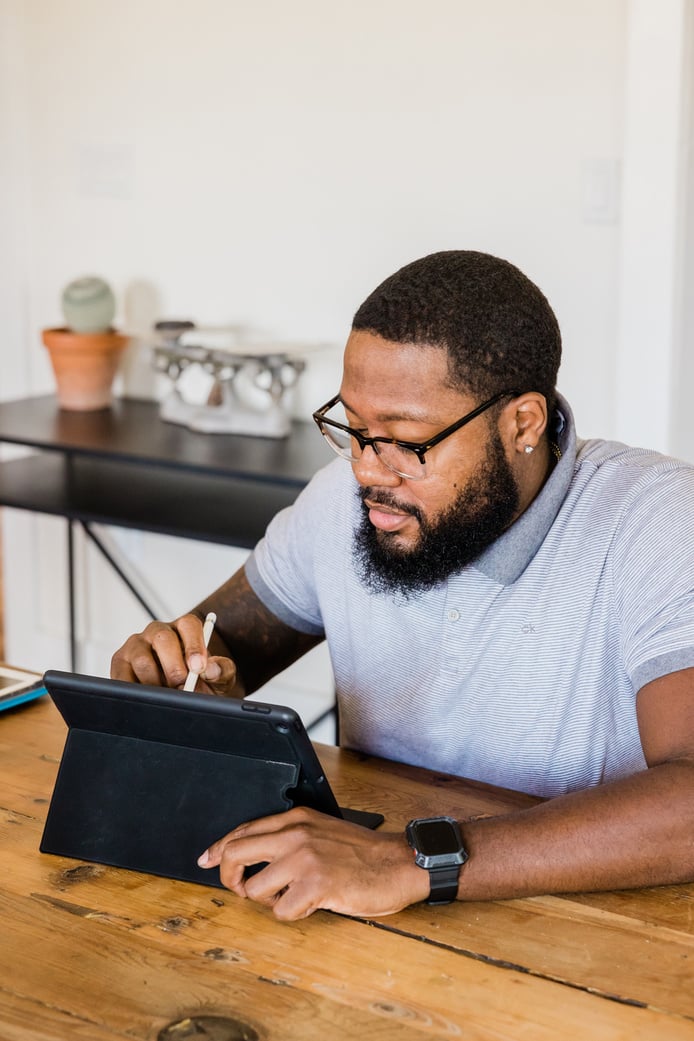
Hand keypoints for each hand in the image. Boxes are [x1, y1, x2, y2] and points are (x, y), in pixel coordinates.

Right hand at [110, 613, 237, 694]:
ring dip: (155, 682)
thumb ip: (221, 670)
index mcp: (184, 628)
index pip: (189, 625)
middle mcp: (158, 632)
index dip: (194, 645)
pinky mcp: (120, 662)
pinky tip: (147, 698)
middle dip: (174, 667)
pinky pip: (122, 675)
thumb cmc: (202, 682)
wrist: (183, 696)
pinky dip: (135, 690)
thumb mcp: (219, 678)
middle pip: (162, 639)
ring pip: (141, 659)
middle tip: (182, 688)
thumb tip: (210, 669)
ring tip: (166, 696)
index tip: (198, 668)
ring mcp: (137, 645)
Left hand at [197, 806, 428, 919]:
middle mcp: (295, 834)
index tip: (206, 860)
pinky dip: (292, 914)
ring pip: (254, 889)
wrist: (397, 864)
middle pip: (235, 854)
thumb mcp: (321, 831)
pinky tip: (310, 904)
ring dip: (268, 900)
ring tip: (291, 896)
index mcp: (296, 818)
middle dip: (229, 877)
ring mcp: (304, 859)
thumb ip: (289, 837)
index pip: (242, 830)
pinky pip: (280, 910)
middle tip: (240, 889)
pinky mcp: (314, 885)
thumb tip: (250, 855)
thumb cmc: (361, 853)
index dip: (218, 849)